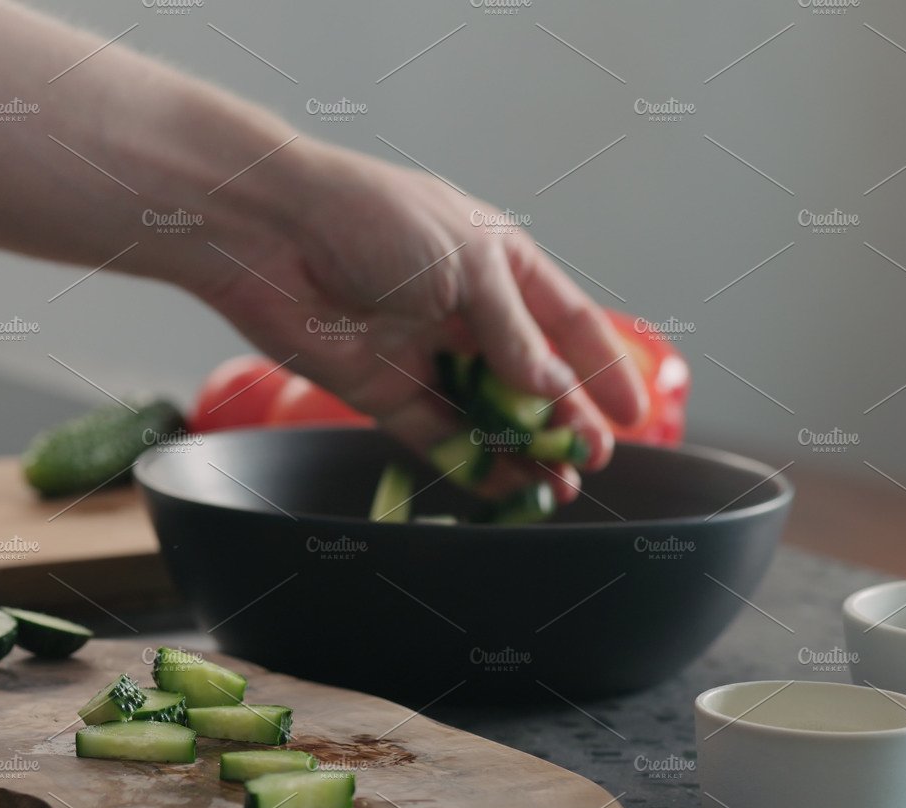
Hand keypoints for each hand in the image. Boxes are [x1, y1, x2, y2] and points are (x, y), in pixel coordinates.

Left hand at [188, 142, 648, 500]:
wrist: (271, 235)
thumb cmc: (371, 222)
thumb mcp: (465, 265)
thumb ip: (512, 334)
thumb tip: (554, 389)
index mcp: (497, 263)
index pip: (567, 322)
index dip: (602, 368)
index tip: (634, 414)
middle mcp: (465, 310)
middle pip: (530, 377)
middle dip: (566, 420)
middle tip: (593, 460)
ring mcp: (424, 352)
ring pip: (487, 413)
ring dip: (523, 451)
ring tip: (559, 487)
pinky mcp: (381, 389)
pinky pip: (437, 435)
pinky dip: (470, 462)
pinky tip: (503, 485)